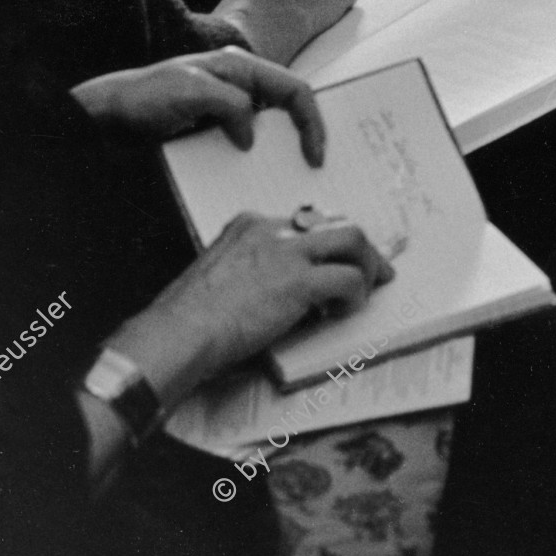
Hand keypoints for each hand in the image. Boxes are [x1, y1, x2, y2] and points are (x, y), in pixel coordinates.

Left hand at [70, 47, 325, 165]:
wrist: (109, 117)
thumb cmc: (144, 97)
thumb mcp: (190, 93)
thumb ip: (230, 105)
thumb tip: (251, 136)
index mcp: (239, 66)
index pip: (293, 88)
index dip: (311, 120)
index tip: (315, 154)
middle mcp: (239, 82)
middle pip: (288, 106)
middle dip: (305, 134)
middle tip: (316, 167)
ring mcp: (228, 104)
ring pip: (270, 126)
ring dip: (282, 150)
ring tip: (290, 177)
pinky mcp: (216, 125)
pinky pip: (248, 140)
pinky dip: (258, 158)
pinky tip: (257, 178)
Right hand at [107, 212, 393, 404]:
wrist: (180, 331)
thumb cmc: (190, 317)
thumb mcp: (221, 277)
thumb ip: (252, 273)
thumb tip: (283, 297)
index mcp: (249, 225)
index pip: (306, 224)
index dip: (327, 246)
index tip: (336, 263)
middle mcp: (272, 229)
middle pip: (335, 224)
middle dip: (361, 248)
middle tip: (374, 272)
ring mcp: (287, 252)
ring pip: (352, 240)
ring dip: (367, 267)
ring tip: (366, 292)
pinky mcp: (298, 281)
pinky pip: (347, 279)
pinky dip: (354, 296)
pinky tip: (342, 313)